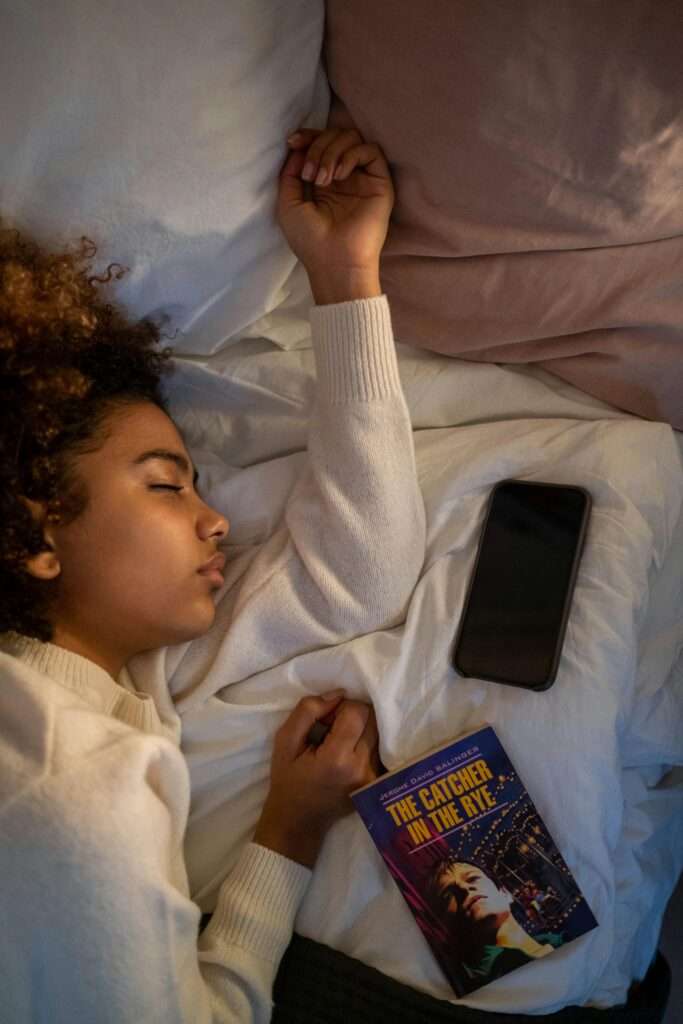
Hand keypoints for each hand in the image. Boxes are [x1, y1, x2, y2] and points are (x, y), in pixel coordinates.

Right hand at [254, 691, 380, 867]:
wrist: (299, 821)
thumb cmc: (288, 780)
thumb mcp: (285, 741)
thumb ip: (308, 711)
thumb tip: (338, 694)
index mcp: (337, 758)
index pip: (358, 712)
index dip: (342, 707)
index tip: (325, 719)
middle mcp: (362, 768)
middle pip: (373, 720)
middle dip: (353, 716)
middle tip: (332, 729)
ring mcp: (373, 778)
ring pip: (379, 732)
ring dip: (361, 729)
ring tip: (339, 742)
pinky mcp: (378, 783)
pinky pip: (380, 749)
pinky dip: (366, 743)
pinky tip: (349, 752)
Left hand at [277, 128, 394, 287]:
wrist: (334, 262)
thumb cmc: (310, 240)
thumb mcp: (288, 204)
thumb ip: (289, 173)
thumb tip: (297, 147)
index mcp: (324, 181)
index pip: (320, 143)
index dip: (307, 136)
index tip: (293, 142)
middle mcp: (345, 177)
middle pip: (335, 135)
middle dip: (317, 146)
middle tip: (310, 175)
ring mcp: (363, 179)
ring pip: (352, 138)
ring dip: (331, 152)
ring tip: (324, 180)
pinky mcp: (380, 183)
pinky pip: (371, 150)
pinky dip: (351, 155)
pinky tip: (339, 177)